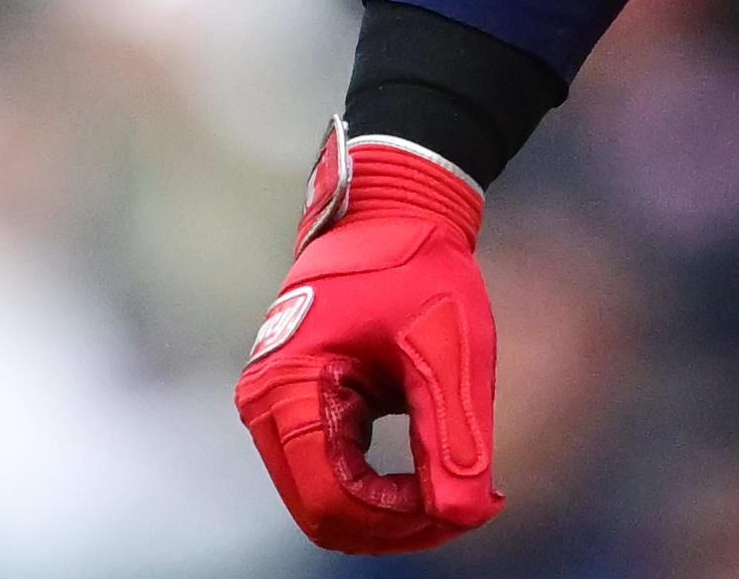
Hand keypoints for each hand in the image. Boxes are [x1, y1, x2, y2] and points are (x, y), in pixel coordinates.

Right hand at [235, 126, 503, 553]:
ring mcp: (282, 412)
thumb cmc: (419, 267)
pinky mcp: (305, 412)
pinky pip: (336, 477)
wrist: (396, 213)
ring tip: (460, 495)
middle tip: (469, 509)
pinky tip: (437, 477)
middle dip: (397, 525)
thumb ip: (455, 434)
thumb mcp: (449, 347)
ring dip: (392, 514)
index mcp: (286, 389)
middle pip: (325, 513)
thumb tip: (465, 515)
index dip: (399, 520)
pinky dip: (385, 492)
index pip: (331, 499)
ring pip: (329, 503)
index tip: (465, 509)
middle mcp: (269, 408)